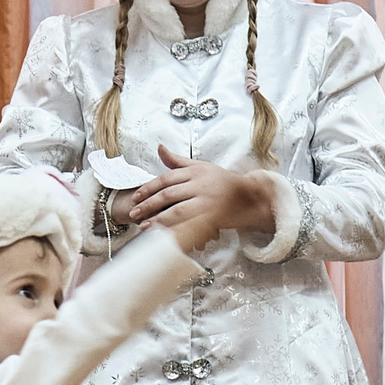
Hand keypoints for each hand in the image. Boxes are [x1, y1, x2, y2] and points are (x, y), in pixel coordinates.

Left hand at [129, 145, 273, 249]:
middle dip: (148, 205)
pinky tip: (164, 236)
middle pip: (168, 194)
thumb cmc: (224, 182)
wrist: (251, 196)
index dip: (148, 188)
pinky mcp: (214, 216)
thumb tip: (159, 148)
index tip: (135, 198)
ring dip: (158, 220)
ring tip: (143, 226)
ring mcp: (208, 200)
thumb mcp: (202, 167)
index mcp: (196, 171)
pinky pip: (191, 225)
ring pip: (177, 211)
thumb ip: (179, 161)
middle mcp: (201, 184)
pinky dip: (176, 231)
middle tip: (134, 214)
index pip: (166, 178)